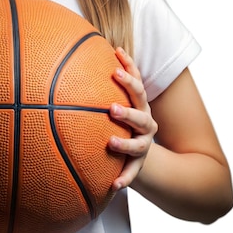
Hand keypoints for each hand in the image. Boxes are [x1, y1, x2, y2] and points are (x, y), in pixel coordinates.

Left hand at [107, 47, 157, 190]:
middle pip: (140, 114)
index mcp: (140, 104)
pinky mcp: (138, 164)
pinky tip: (113, 185)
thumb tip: (87, 46)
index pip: (137, 86)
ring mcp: (144, 144)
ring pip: (139, 145)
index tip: (115, 65)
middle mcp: (145, 123)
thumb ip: (107, 76)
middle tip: (111, 108)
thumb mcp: (120, 97)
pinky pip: (132, 173)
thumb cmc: (123, 115)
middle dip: (127, 110)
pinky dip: (124, 178)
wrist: (141, 147)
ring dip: (125, 144)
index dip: (129, 74)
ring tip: (110, 142)